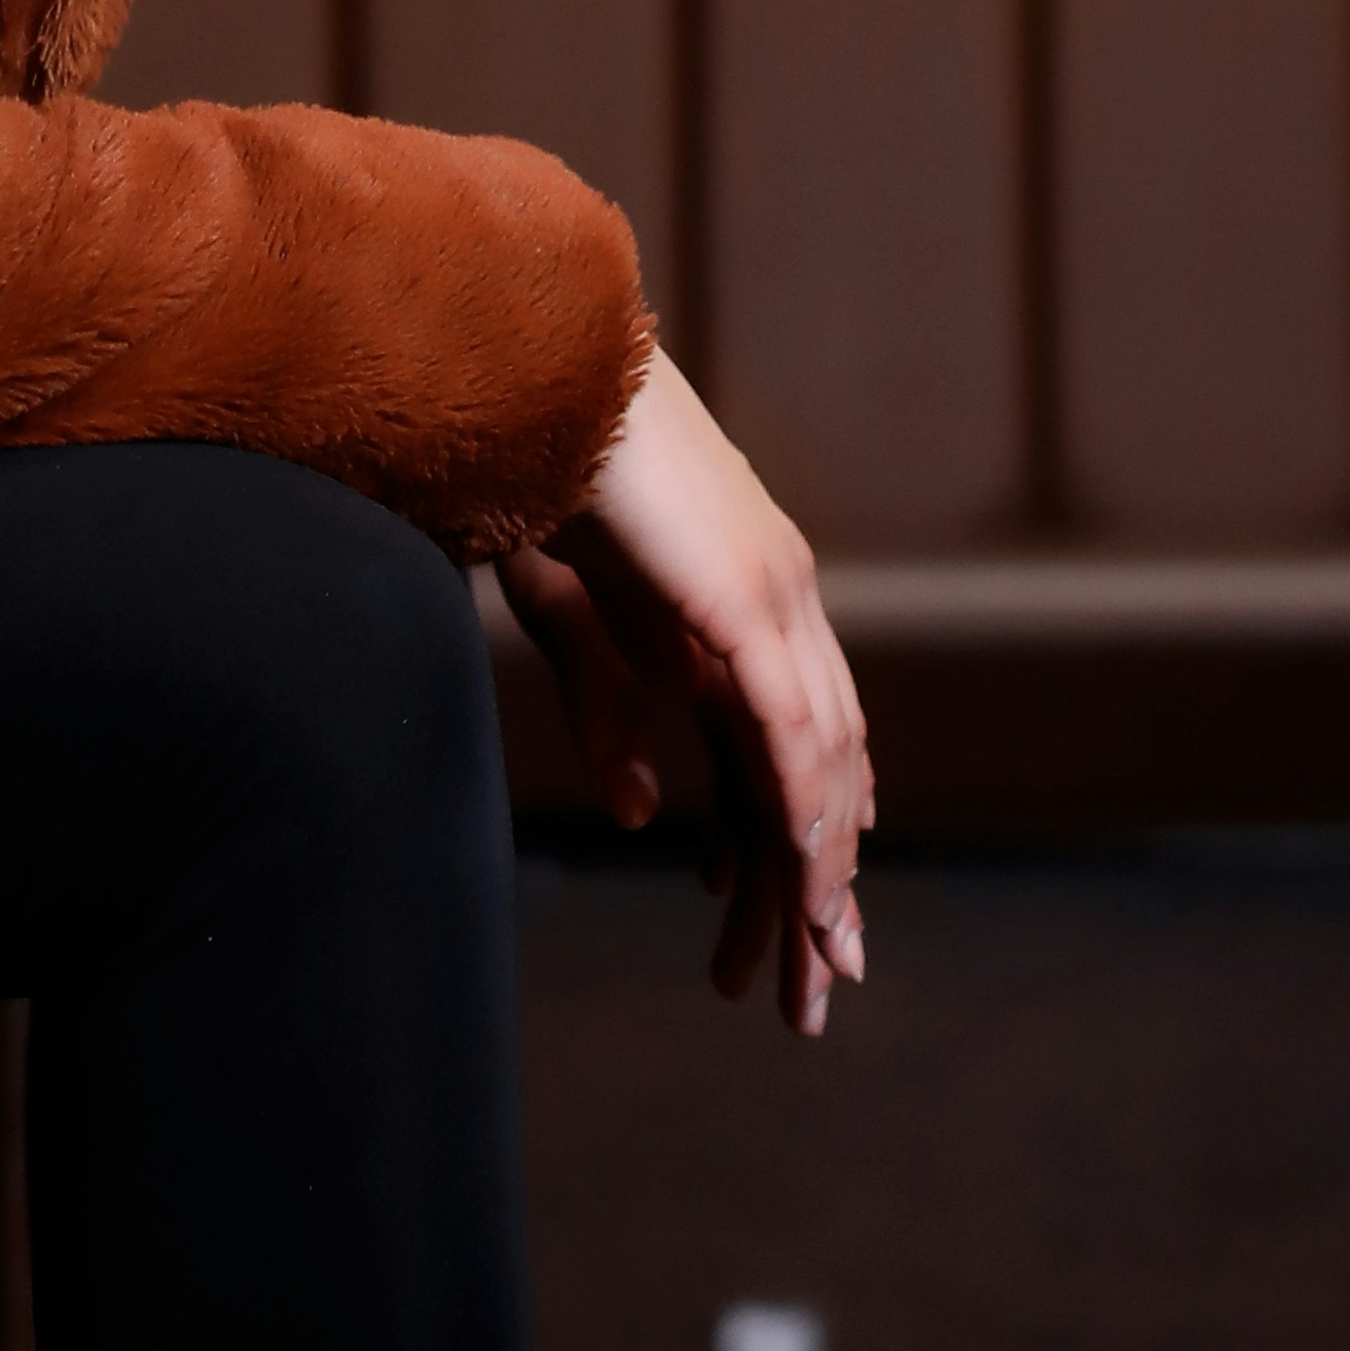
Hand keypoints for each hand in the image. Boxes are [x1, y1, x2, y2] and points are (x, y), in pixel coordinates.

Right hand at [499, 349, 873, 1025]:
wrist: (522, 366)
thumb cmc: (525, 466)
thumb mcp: (565, 618)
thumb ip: (610, 713)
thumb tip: (650, 815)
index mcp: (729, 602)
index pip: (783, 743)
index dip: (794, 837)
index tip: (802, 927)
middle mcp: (774, 603)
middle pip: (816, 769)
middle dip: (819, 883)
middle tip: (827, 984)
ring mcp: (773, 598)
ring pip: (818, 766)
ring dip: (821, 875)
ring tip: (822, 971)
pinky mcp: (747, 602)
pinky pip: (790, 731)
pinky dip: (806, 816)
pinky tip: (816, 887)